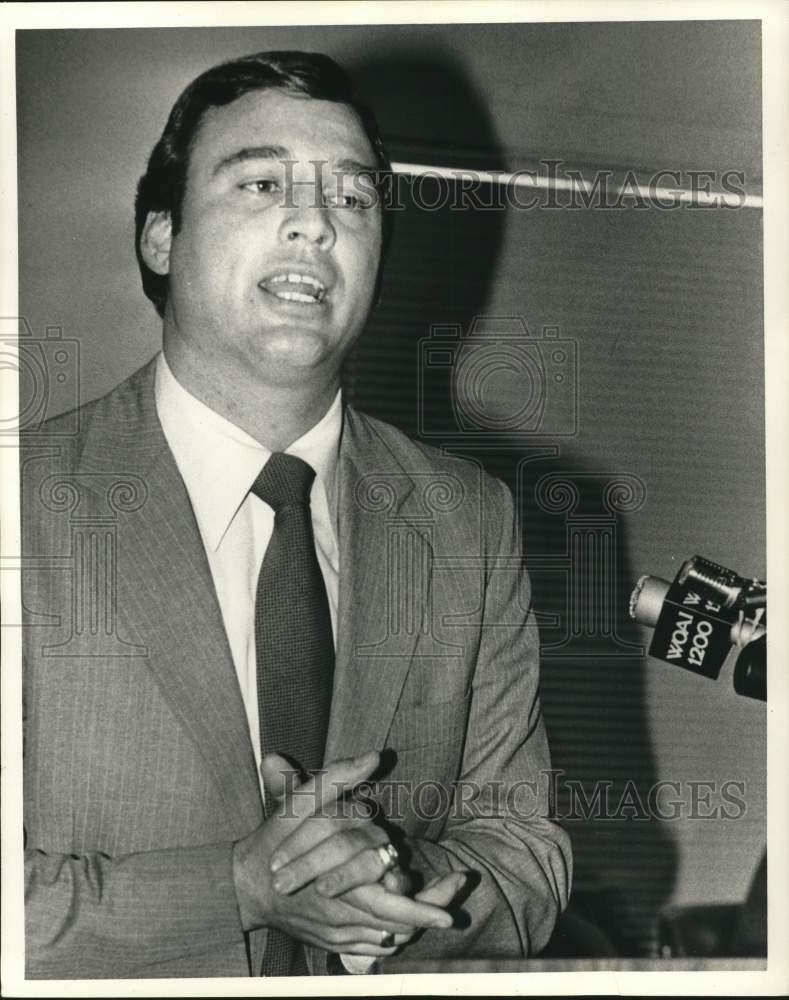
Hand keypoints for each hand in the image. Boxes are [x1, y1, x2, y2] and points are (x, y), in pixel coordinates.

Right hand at [232, 752, 454, 954]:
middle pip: (395, 920)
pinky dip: (392, 938)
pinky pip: (371, 947)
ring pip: (387, 935)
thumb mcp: (300, 802)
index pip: (390, 891)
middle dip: (428, 914)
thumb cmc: (274, 839)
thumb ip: (338, 778)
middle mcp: (341, 910)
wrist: (246, 885)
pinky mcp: (334, 942)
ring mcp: (338, 931)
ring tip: (442, 913)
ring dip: (414, 925)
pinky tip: (407, 925)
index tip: (458, 881)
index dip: (423, 894)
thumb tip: (374, 755)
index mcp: (337, 877)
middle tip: (453, 912)